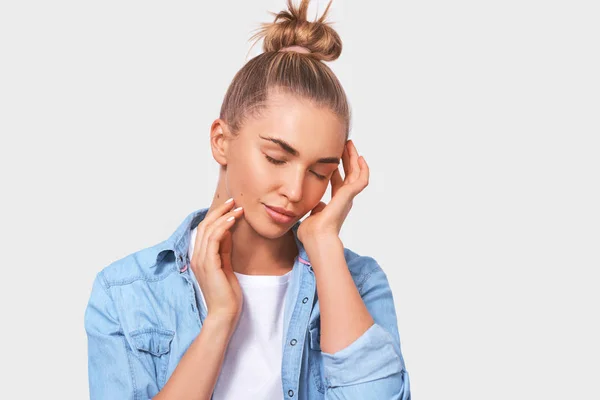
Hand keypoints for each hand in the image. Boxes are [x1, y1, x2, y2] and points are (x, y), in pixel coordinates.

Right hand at [190, 199, 243, 327]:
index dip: (216, 216)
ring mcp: (201, 260)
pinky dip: (223, 227)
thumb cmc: (227, 294)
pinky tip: (233, 220)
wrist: (224, 314)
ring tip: (237, 207)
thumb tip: (228, 232)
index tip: (231, 207)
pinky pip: (214, 239)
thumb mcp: (226, 266)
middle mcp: (197, 257)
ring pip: (208, 230)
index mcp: (200, 258)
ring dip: (223, 216)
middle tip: (234, 201)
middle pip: (204, 225)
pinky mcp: (209, 264)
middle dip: (219, 211)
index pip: (204, 230)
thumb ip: (224, 250)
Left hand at [297, 139, 368, 243]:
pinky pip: (362, 179)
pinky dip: (363, 169)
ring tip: (350, 144)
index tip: (332, 157)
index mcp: (335, 203)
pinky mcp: (350, 196)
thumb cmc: (312, 232)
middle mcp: (344, 199)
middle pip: (349, 174)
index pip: (338, 181)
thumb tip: (317, 205)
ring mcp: (348, 198)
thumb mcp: (312, 215)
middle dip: (346, 159)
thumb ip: (316, 208)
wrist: (317, 238)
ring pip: (356, 173)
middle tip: (344, 145)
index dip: (336, 168)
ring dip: (354, 158)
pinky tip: (360, 158)